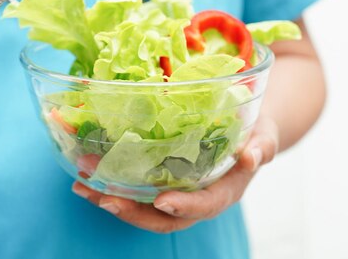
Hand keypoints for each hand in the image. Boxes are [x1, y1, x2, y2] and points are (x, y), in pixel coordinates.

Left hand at [72, 116, 278, 232]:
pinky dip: (110, 184)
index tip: (163, 201)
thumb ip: (261, 145)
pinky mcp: (160, 180)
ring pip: (142, 206)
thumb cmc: (255, 131)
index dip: (185, 206)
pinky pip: (134, 188)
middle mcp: (196, 197)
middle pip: (164, 216)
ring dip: (111, 198)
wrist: (244, 129)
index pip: (204, 205)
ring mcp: (176, 191)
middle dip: (133, 210)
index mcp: (224, 191)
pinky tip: (85, 174)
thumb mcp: (264, 134)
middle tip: (105, 197)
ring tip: (82, 186)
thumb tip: (252, 156)